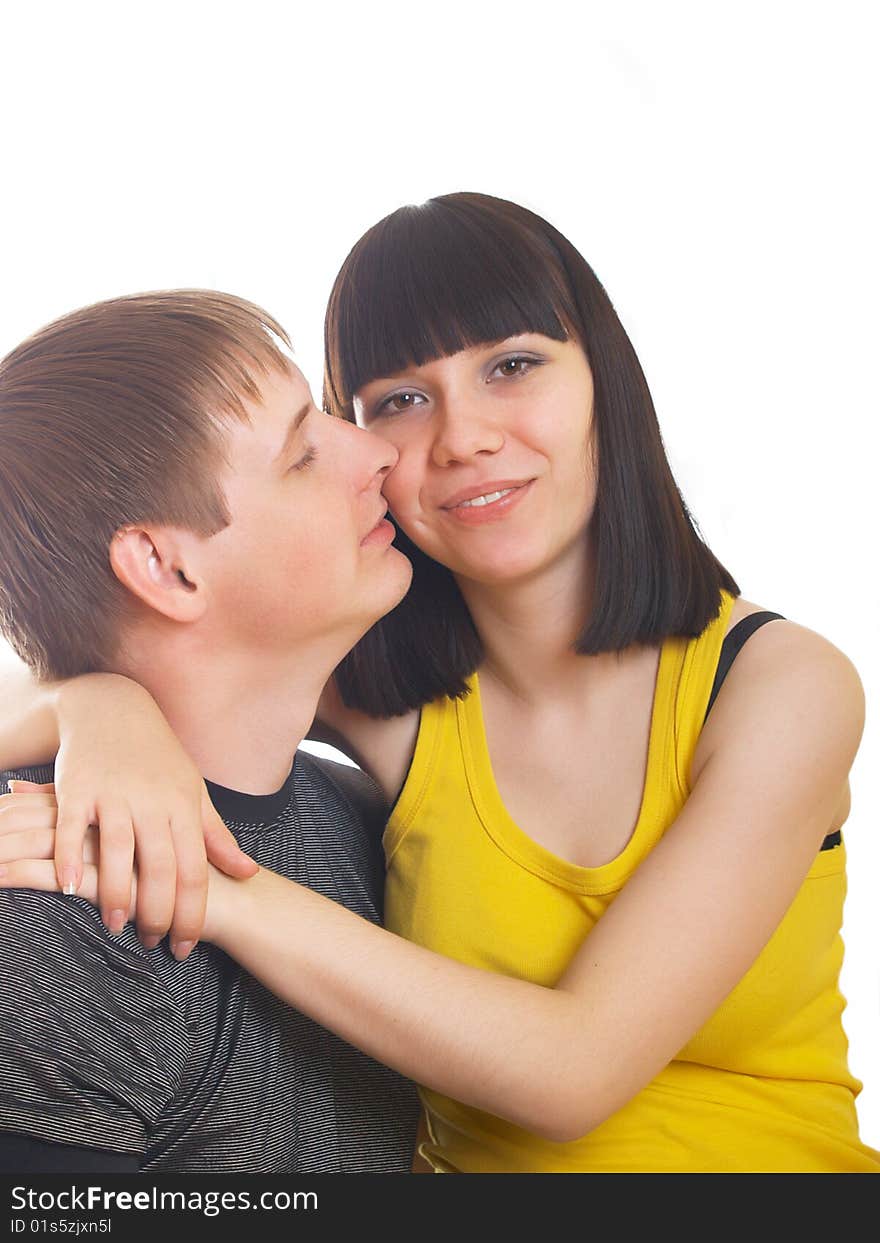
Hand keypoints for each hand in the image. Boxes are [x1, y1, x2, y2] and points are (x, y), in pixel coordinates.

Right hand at [41, 674, 256, 950]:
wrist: (114, 708)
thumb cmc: (158, 758)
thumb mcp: (192, 792)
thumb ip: (216, 837)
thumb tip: (249, 873)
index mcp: (183, 806)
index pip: (194, 870)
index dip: (191, 912)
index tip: (186, 947)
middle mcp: (152, 801)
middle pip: (160, 866)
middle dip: (158, 912)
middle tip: (152, 943)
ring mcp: (114, 793)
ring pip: (119, 850)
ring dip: (117, 893)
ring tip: (118, 926)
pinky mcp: (78, 786)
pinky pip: (72, 828)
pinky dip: (69, 858)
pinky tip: (71, 888)